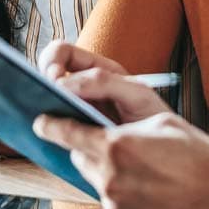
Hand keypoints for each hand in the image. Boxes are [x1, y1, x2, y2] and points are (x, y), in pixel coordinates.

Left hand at [30, 111, 208, 208]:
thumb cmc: (205, 161)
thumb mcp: (162, 123)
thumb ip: (121, 123)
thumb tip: (95, 126)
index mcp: (116, 147)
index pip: (65, 132)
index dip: (51, 125)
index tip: (40, 122)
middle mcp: (110, 181)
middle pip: (81, 160)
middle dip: (93, 152)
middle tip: (122, 149)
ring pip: (99, 186)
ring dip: (112, 178)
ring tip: (150, 176)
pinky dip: (126, 201)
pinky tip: (154, 197)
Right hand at [37, 40, 170, 123]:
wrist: (167, 155)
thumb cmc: (156, 119)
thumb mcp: (136, 93)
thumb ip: (104, 81)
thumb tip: (64, 84)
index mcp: (97, 71)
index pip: (63, 53)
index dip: (52, 60)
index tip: (52, 78)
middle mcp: (84, 89)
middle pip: (48, 75)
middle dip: (40, 81)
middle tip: (44, 95)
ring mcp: (78, 112)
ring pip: (48, 103)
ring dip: (41, 105)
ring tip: (42, 113)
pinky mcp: (76, 135)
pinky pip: (54, 128)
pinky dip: (48, 128)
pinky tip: (49, 133)